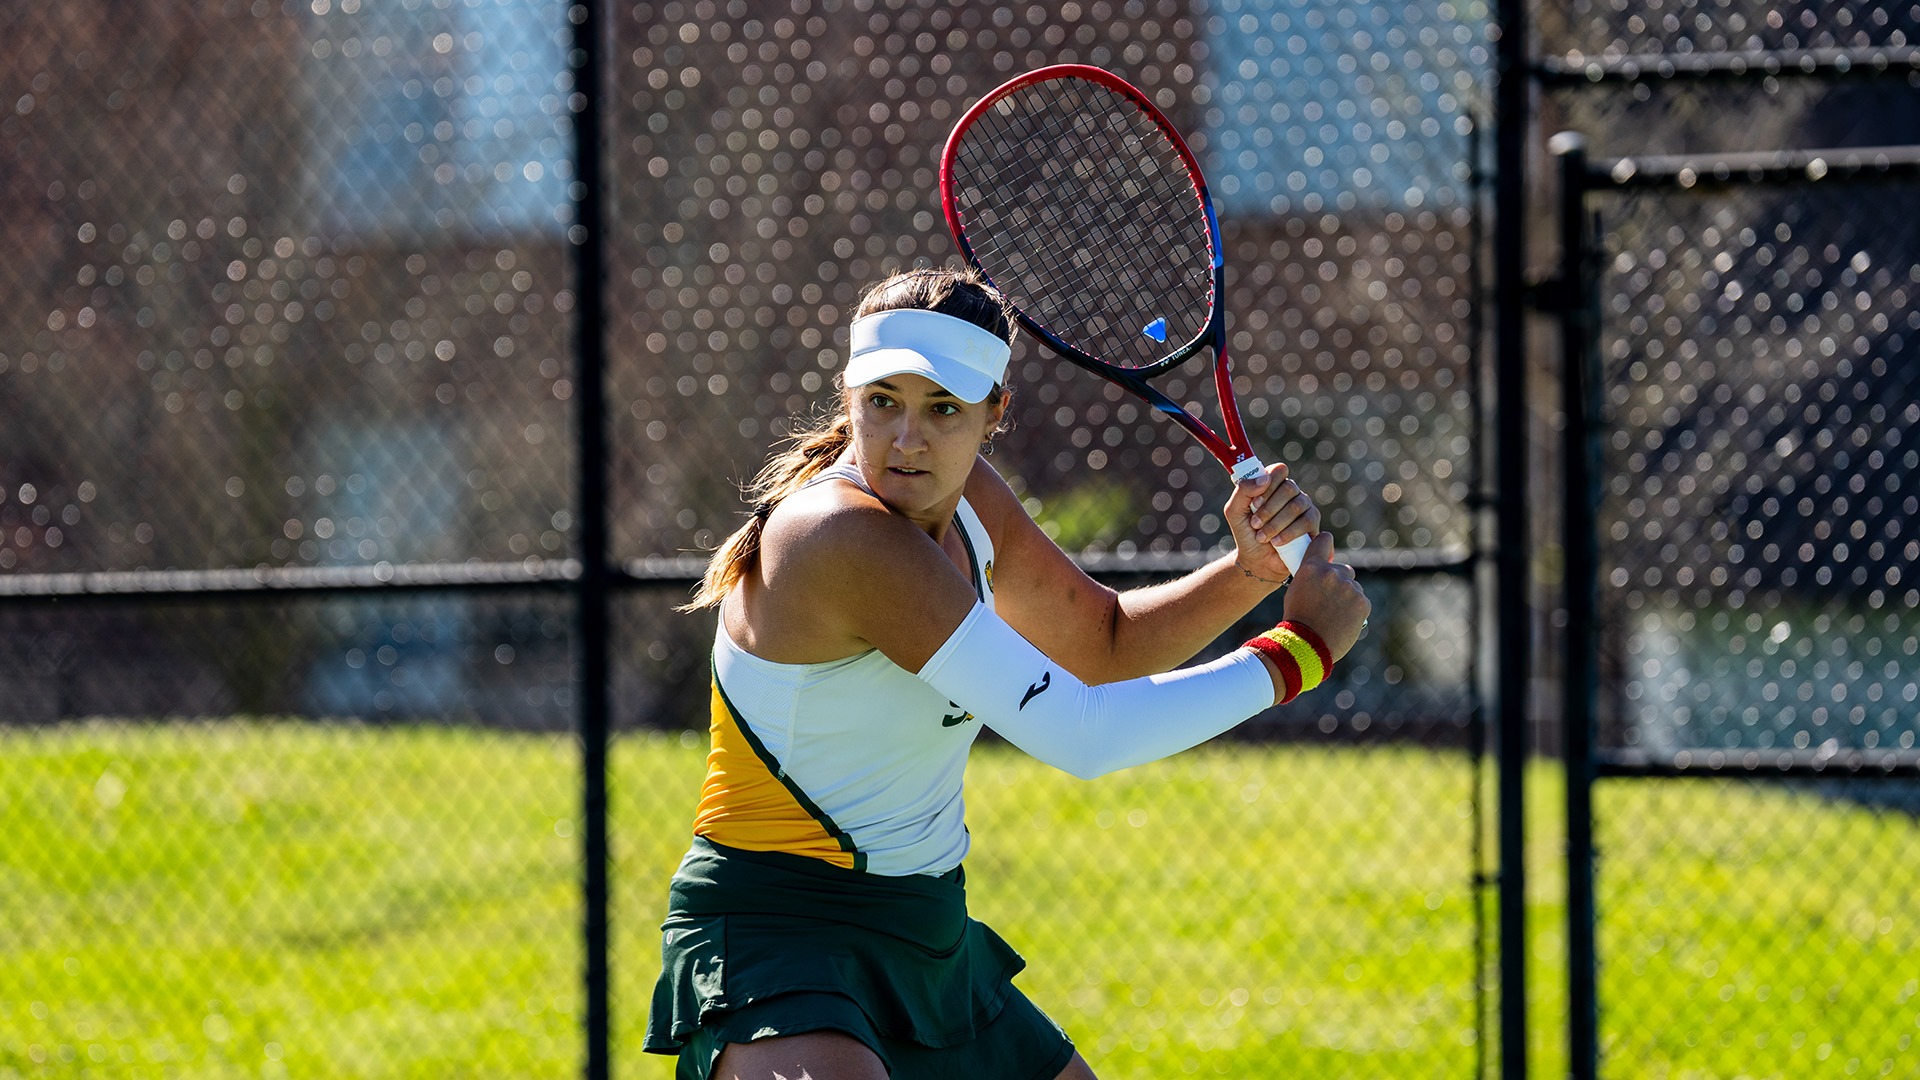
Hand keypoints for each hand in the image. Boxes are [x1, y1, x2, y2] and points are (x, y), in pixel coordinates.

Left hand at [1224, 461, 1319, 584]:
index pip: (1279, 470)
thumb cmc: (1246, 533)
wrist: (1256, 561)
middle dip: (1269, 508)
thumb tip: (1264, 479)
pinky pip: (1307, 522)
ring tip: (1262, 537)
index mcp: (1273, 484)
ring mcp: (1305, 507)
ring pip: (1298, 505)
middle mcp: (1292, 493)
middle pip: (1289, 487)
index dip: (1268, 484)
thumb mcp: (1235, 511)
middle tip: (1255, 524)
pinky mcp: (1313, 525)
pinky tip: (1276, 542)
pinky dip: (1288, 533)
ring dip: (1276, 523)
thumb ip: (1242, 491)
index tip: (1254, 503)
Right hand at [1279, 532, 1369, 661]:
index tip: (1327, 553)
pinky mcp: (1362, 602)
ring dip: (1347, 597)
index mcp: (1311, 567)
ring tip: (1334, 616)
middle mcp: (1331, 572)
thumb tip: (1324, 572)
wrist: (1307, 645)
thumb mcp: (1296, 591)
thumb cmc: (1297, 620)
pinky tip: (1343, 621)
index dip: (1325, 544)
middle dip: (1339, 581)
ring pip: (1353, 587)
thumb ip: (1311, 576)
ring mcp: (1349, 587)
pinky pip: (1361, 601)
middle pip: (1344, 569)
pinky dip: (1355, 610)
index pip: (1323, 540)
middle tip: (1329, 600)